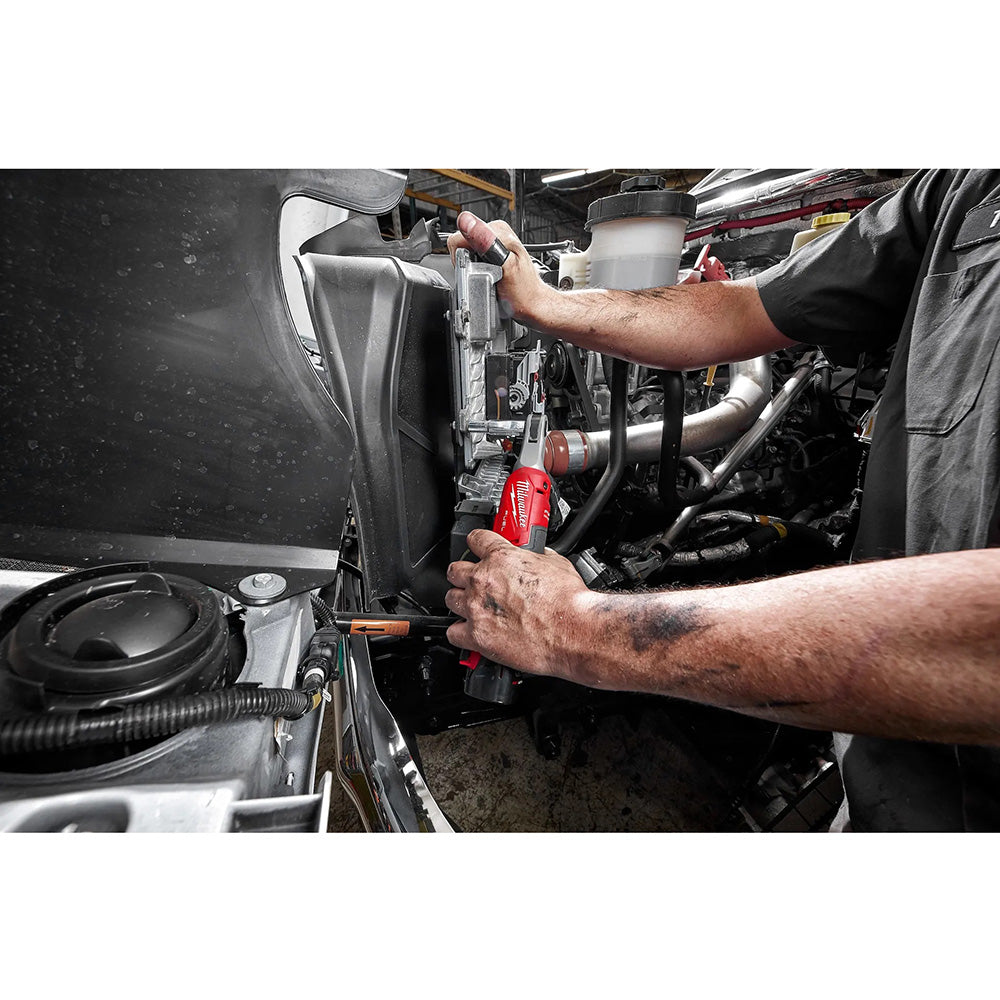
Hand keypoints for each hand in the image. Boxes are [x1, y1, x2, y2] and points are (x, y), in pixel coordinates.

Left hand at [445, 528, 593, 679]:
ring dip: (461, 602)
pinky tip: (472, 632)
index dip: (477, 543)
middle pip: (455, 570)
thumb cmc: (568, 601)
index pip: (475, 539)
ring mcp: (477, 608)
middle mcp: (484, 581)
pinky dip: (460, 632)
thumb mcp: (556, 563)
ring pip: (451, 599)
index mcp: (501, 558)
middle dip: (464, 575)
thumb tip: (536, 555)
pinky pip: (453, 632)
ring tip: (475, 608)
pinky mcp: (477, 636)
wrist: (573, 631)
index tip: (478, 548)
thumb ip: (538, 556)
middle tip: (475, 582)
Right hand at [446, 211, 552, 324]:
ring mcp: (493, 241)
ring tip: (489, 276)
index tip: (478, 270)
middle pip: (462, 244)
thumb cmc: (522, 290)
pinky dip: (476, 268)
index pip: (460, 237)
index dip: (462, 259)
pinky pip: (472, 257)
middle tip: (487, 275)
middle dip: (468, 263)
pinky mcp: (491, 250)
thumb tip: (467, 222)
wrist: (531, 302)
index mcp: (497, 229)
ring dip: (473, 267)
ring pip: (465, 251)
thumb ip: (485, 242)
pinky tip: (489, 275)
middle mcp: (495, 232)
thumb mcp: (505, 265)